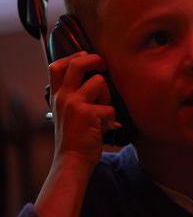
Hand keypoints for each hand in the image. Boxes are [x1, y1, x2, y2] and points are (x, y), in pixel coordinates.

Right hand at [48, 51, 116, 168]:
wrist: (72, 160)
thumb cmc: (74, 137)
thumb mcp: (67, 113)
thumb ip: (75, 97)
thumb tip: (96, 78)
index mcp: (57, 97)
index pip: (55, 67)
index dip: (72, 56)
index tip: (85, 55)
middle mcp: (63, 97)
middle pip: (77, 65)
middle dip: (95, 59)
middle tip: (104, 64)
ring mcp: (74, 104)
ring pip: (99, 82)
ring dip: (107, 96)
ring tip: (102, 112)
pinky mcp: (87, 113)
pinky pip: (109, 107)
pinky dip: (112, 118)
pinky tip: (104, 128)